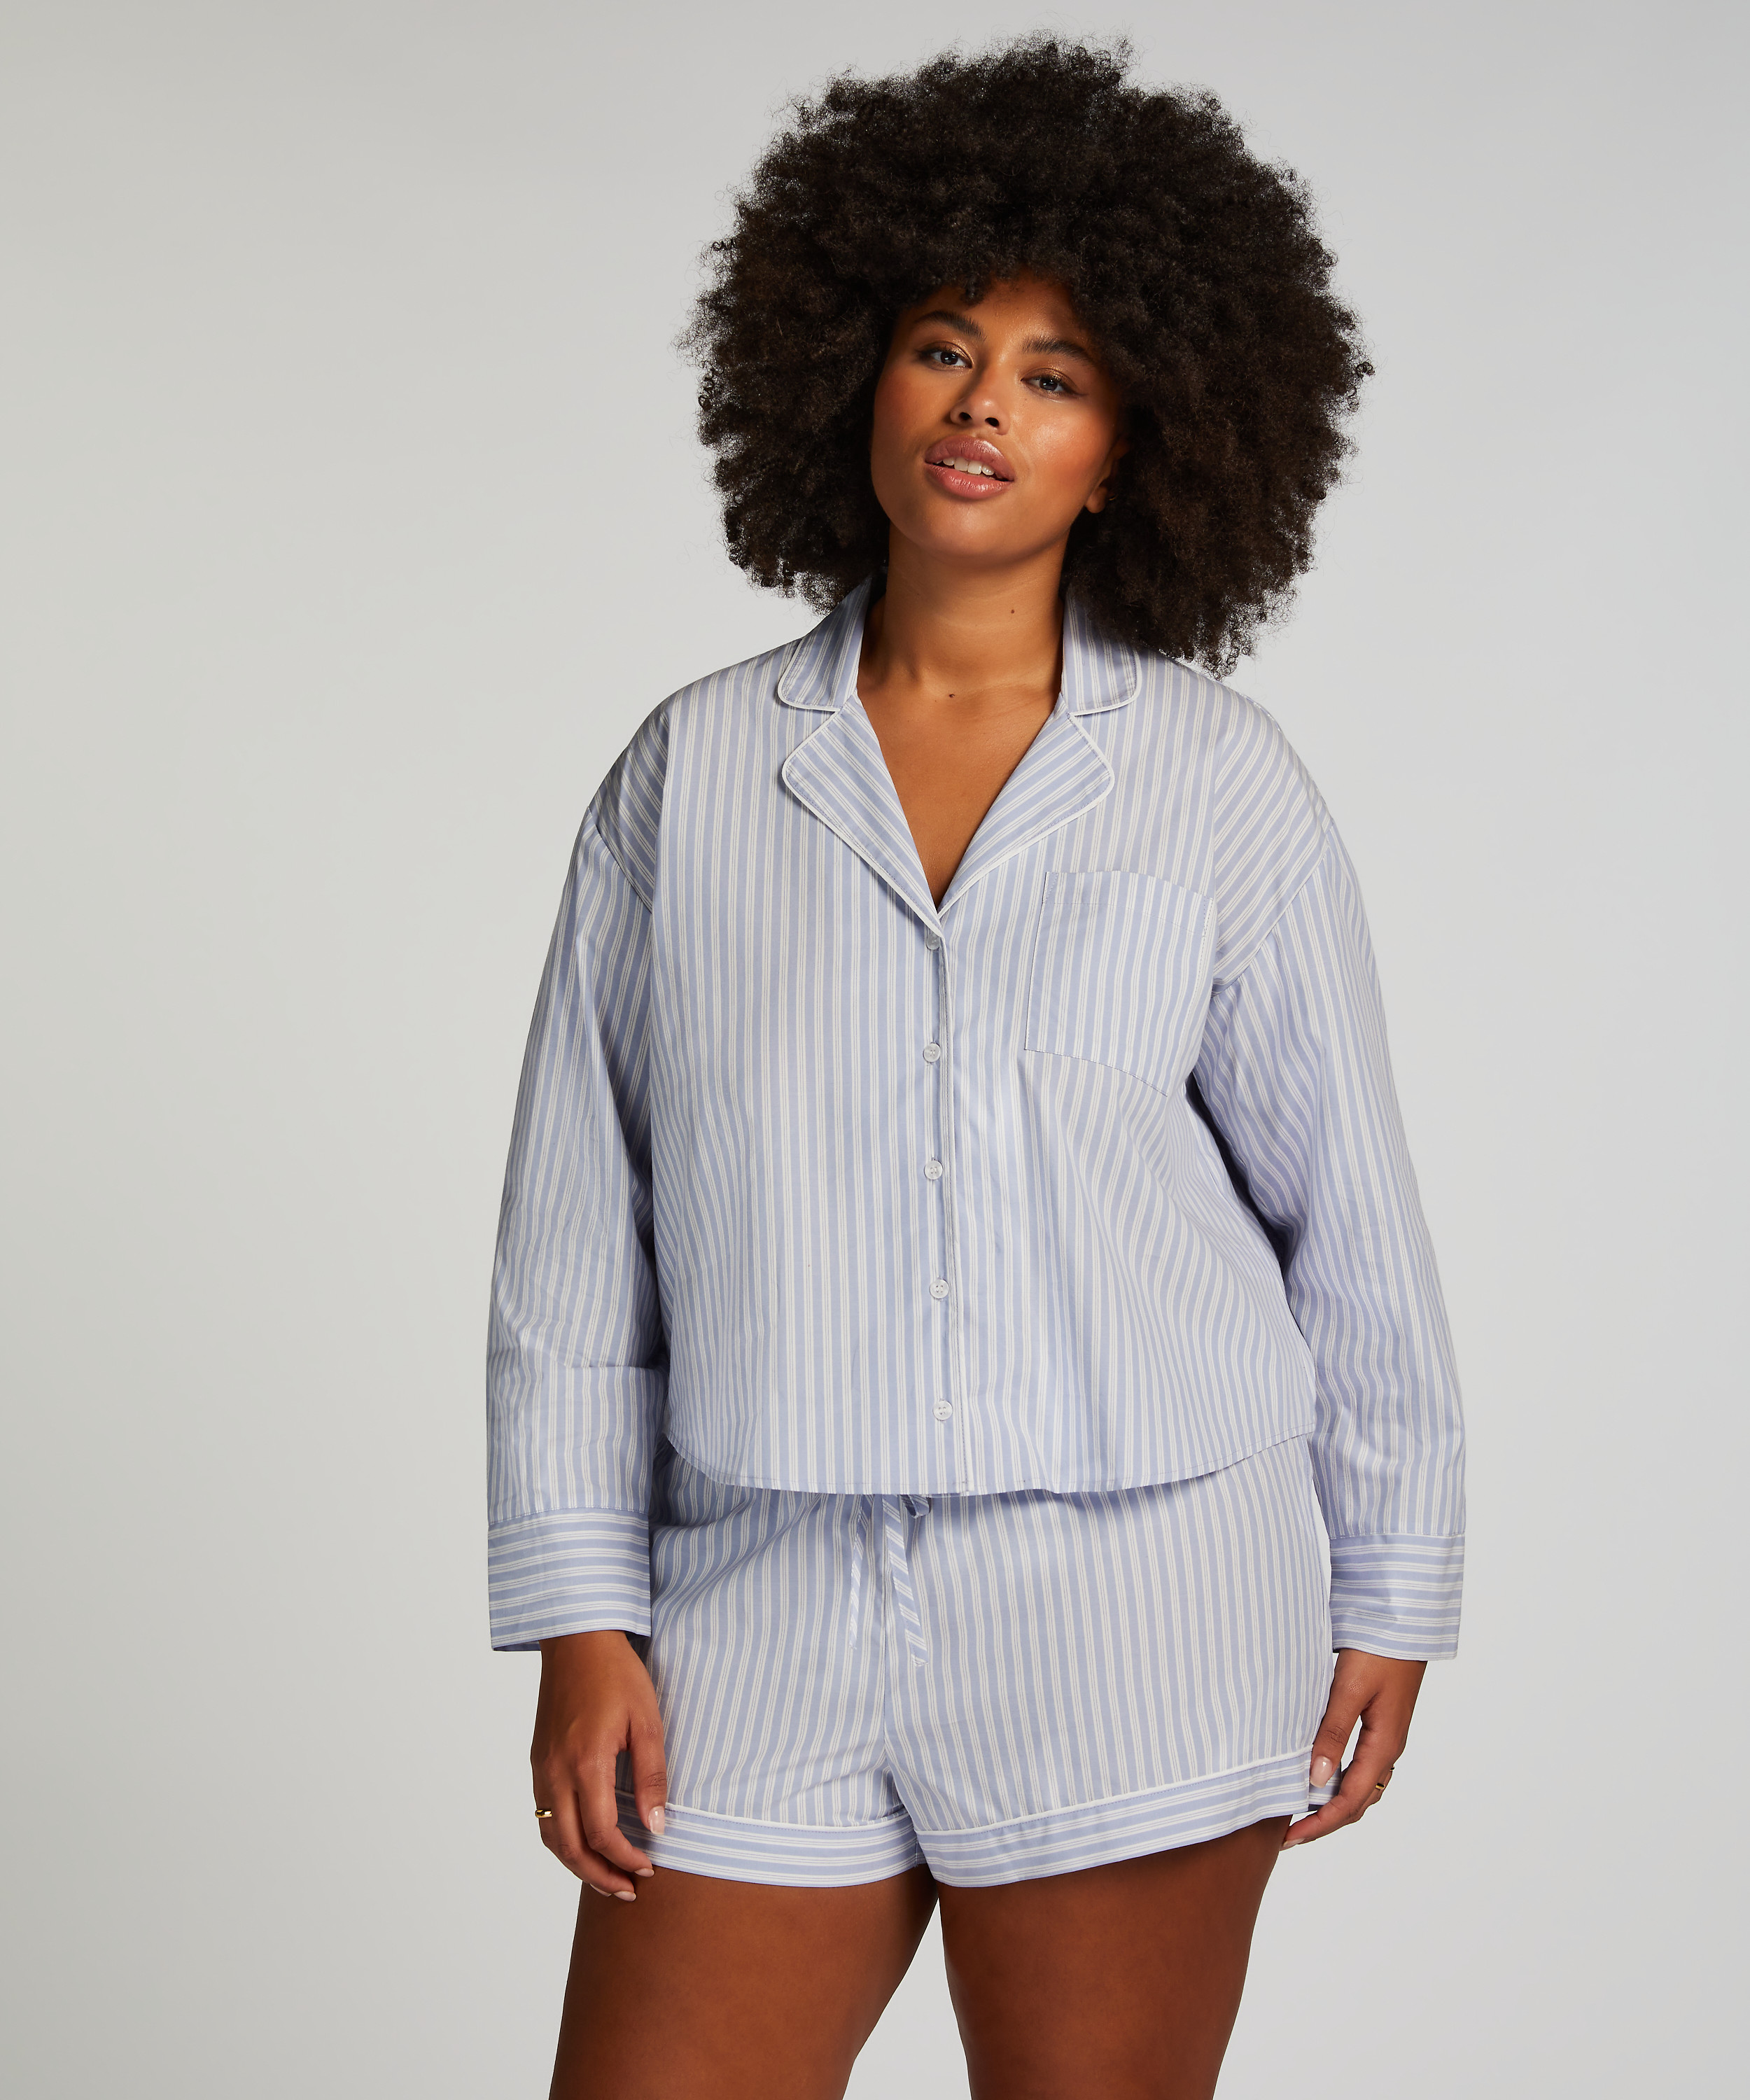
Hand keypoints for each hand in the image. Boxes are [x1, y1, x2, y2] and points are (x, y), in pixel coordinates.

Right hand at [531, 1629, 668, 1898]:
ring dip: (577, 1865)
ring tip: (607, 1878)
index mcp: (586, 1763)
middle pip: (569, 1847)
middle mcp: (556, 1771)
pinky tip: (584, 1843)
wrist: (577, 1639)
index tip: (648, 1867)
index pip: (601, 1833)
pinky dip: (562, 1840)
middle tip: (627, 1891)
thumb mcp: (648, 1721)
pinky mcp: (538, 1760)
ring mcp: (542, 1767)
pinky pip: (543, 1813)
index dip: (625, 1858)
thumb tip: (658, 1825)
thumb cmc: (616, 1674)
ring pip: (550, 1836)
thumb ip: (652, 1775)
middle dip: (599, 1876)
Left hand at [1282, 1649, 1424, 1847]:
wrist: (1404, 1620)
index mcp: (1383, 1745)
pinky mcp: (1380, 1721)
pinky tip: (1320, 1773)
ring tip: (1301, 1811)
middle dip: (1325, 1822)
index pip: (1350, 1801)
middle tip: (1290, 1835)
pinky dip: (1341, 1780)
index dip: (1320, 1824)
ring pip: (1361, 1785)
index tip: (1290, 1839)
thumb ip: (1332, 1733)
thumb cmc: (1378, 1651)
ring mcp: (1386, 1736)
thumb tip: (1316, 1781)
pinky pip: (1361, 1765)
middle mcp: (1388, 1747)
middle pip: (1358, 1801)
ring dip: (1333, 1804)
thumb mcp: (1350, 1690)